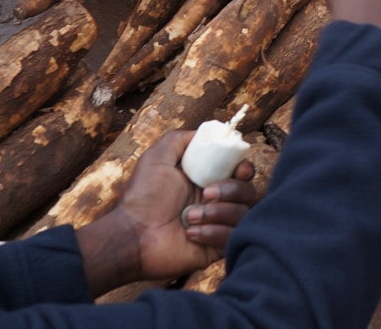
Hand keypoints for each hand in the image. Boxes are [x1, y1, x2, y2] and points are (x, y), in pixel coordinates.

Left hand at [74, 130, 257, 293]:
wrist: (131, 235)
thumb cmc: (142, 197)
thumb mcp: (157, 158)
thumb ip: (180, 140)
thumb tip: (205, 132)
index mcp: (207, 180)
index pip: (242, 172)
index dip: (245, 169)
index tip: (239, 169)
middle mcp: (216, 202)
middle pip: (248, 191)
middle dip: (231, 190)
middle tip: (206, 193)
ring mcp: (217, 225)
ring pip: (242, 214)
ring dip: (218, 212)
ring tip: (189, 217)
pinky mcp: (215, 248)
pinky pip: (232, 237)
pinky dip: (214, 232)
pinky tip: (190, 233)